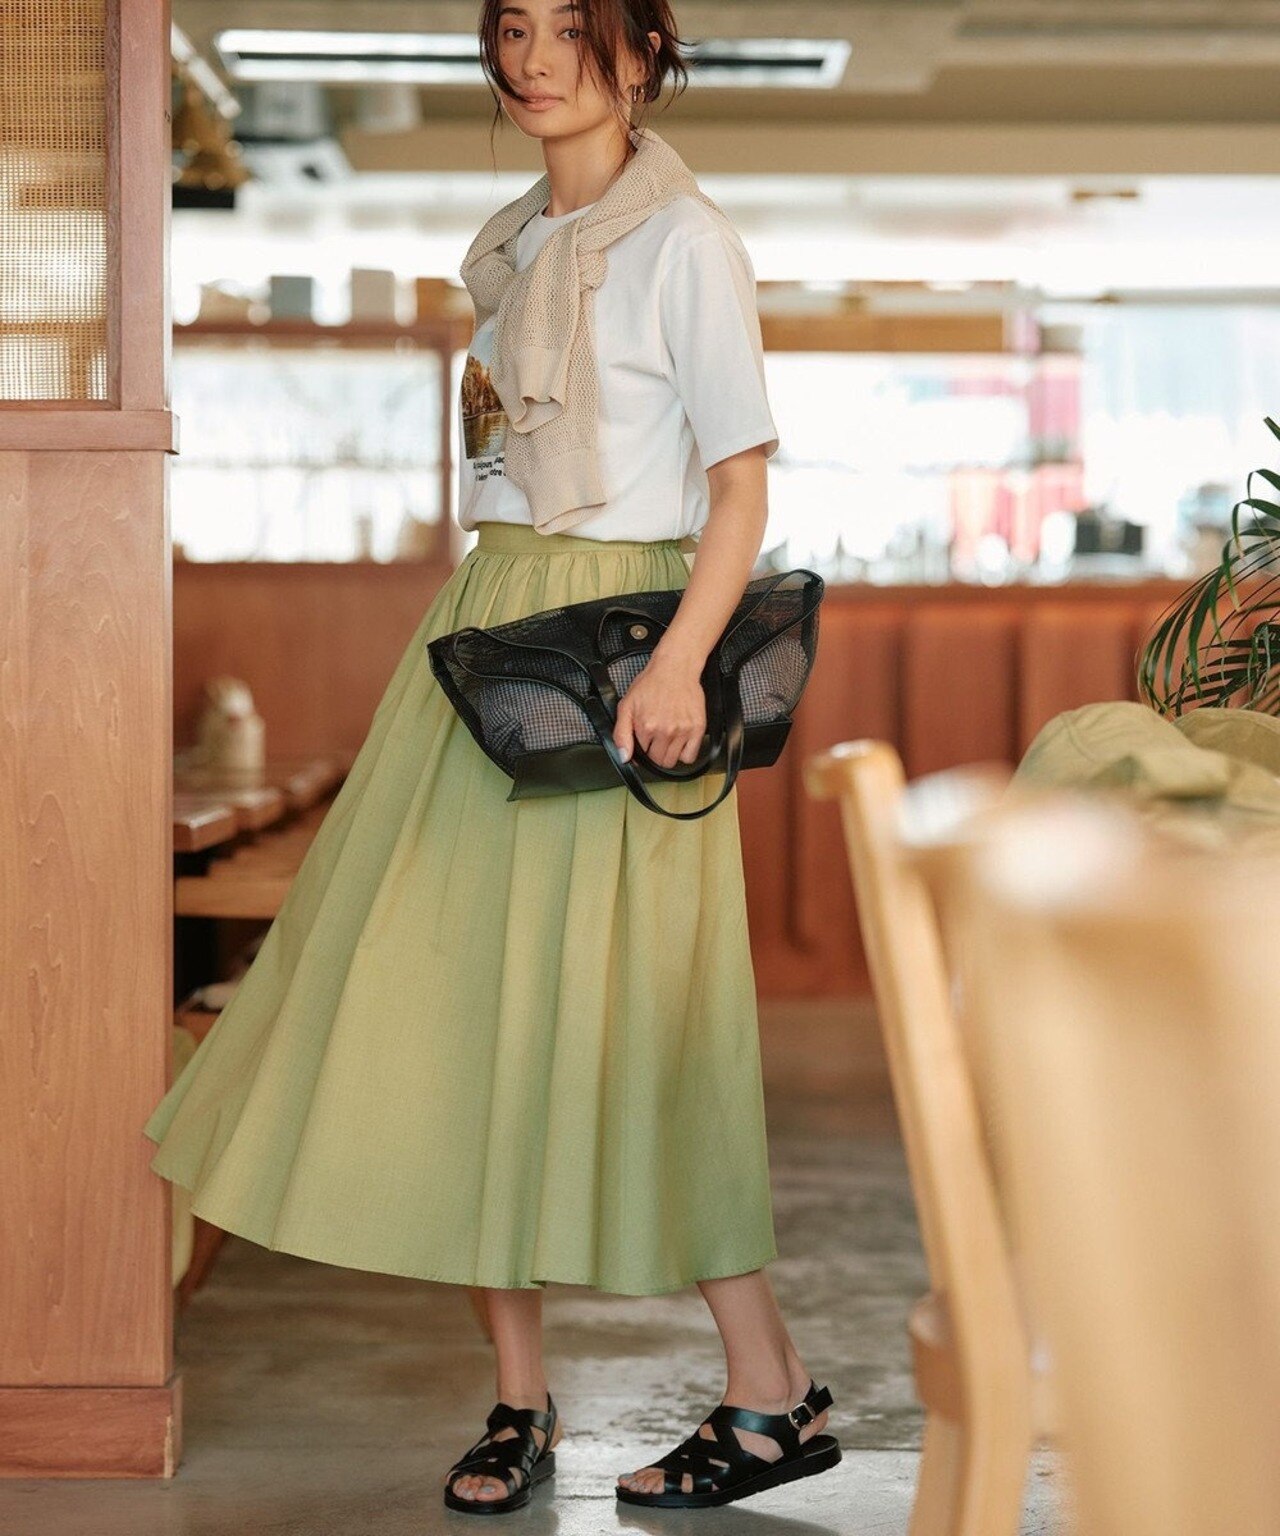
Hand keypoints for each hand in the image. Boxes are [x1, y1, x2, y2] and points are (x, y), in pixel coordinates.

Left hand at [611, 650, 706, 769]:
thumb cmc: (651, 684)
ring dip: (668, 754)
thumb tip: (624, 757)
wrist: (675, 668)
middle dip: (655, 753)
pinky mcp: (698, 728)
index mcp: (646, 726)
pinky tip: (680, 741)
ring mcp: (683, 730)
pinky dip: (685, 753)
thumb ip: (621, 734)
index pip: (641, 756)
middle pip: (658, 761)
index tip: (644, 741)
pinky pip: (690, 756)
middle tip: (656, 738)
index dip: (641, 750)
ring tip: (667, 738)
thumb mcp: (626, 705)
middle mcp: (665, 730)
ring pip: (673, 762)